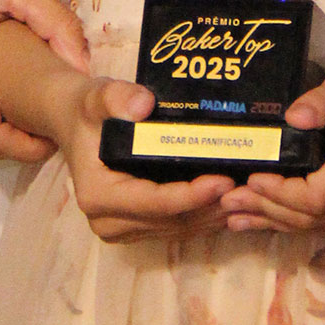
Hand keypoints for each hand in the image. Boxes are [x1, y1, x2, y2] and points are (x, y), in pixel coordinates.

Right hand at [44, 72, 235, 243]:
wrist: (75, 123)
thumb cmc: (88, 110)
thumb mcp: (98, 95)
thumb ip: (117, 97)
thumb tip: (144, 105)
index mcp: (98, 196)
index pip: (155, 203)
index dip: (192, 195)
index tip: (224, 180)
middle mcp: (108, 222)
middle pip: (171, 222)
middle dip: (210, 207)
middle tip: (248, 190)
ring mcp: (122, 229)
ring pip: (177, 229)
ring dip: (212, 216)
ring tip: (246, 196)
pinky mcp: (135, 228)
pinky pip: (175, 227)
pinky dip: (203, 216)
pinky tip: (228, 201)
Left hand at [222, 56, 324, 237]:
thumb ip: (320, 101)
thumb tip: (291, 117)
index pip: (318, 196)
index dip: (281, 195)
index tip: (250, 180)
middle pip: (317, 218)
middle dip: (269, 212)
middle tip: (229, 203)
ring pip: (322, 228)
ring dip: (278, 223)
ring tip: (237, 217)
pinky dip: (298, 222)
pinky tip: (268, 220)